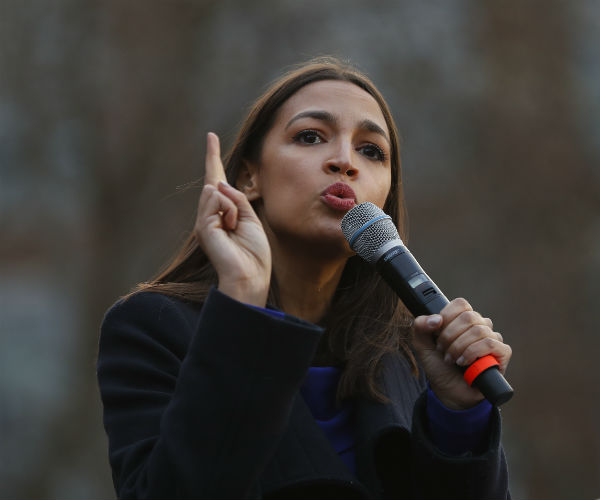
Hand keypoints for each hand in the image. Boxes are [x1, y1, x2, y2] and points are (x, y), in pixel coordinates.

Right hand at [194, 132, 270, 306]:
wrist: (250, 276)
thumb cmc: (254, 252)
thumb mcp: (251, 218)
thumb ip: (236, 199)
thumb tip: (217, 183)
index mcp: (224, 213)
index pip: (217, 180)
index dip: (214, 158)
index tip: (211, 137)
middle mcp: (210, 215)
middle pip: (215, 182)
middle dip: (221, 176)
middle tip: (234, 217)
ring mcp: (204, 220)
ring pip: (216, 191)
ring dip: (233, 206)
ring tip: (236, 228)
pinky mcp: (202, 226)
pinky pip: (216, 200)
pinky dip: (229, 211)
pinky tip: (231, 228)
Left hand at [412, 298, 511, 409]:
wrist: (448, 391)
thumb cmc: (439, 366)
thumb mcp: (421, 345)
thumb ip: (420, 327)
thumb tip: (436, 319)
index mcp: (462, 319)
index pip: (461, 304)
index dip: (447, 317)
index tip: (437, 333)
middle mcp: (479, 325)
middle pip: (468, 317)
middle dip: (450, 336)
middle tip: (442, 350)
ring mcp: (492, 338)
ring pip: (478, 331)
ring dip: (459, 347)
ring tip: (451, 360)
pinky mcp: (502, 353)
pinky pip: (490, 344)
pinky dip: (472, 353)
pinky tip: (464, 363)